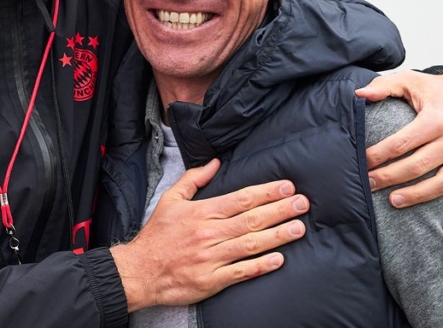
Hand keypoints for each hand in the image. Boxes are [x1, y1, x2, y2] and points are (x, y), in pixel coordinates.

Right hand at [110, 159, 307, 310]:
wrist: (140, 270)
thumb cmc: (157, 235)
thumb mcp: (170, 199)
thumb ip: (193, 179)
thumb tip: (215, 162)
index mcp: (201, 212)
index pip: (240, 199)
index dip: (266, 192)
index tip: (286, 186)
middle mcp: (208, 233)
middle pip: (251, 219)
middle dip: (279, 210)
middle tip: (302, 203)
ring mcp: (211, 258)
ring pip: (250, 244)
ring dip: (277, 236)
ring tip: (298, 228)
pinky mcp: (211, 280)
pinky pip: (241, 272)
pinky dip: (261, 266)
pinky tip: (279, 259)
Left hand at [356, 69, 442, 233]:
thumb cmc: (433, 89)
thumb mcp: (408, 81)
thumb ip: (383, 87)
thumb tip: (358, 95)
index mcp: (436, 119)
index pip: (402, 143)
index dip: (379, 154)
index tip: (361, 162)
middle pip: (418, 166)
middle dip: (390, 177)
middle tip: (368, 184)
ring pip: (441, 183)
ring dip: (417, 196)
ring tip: (393, 201)